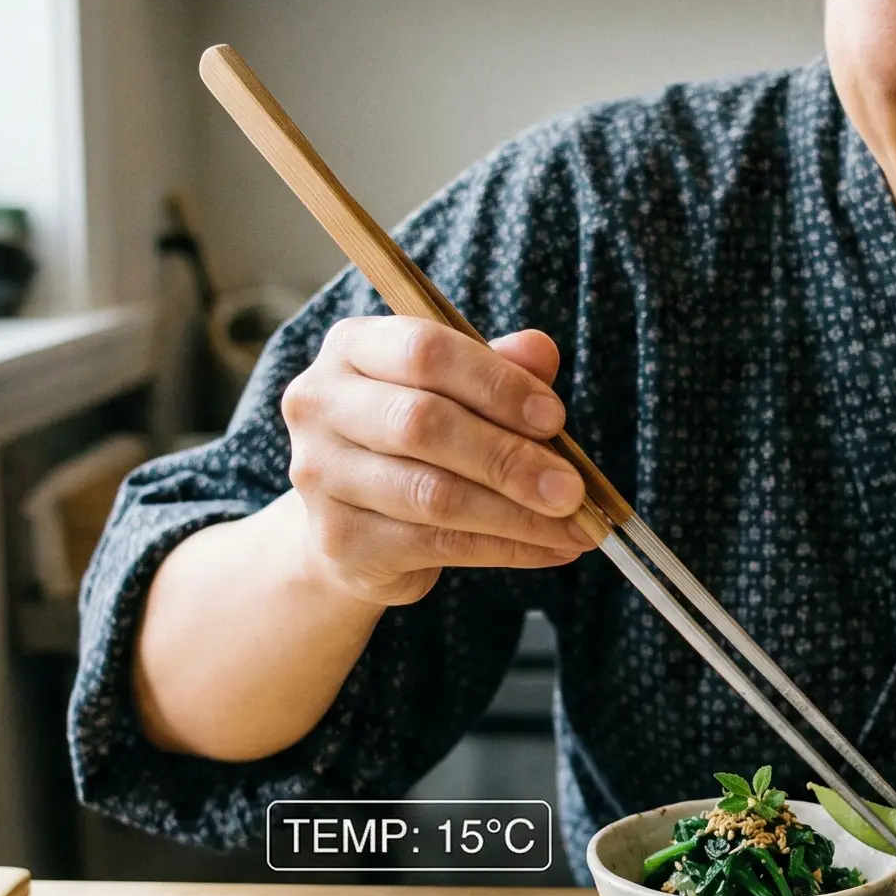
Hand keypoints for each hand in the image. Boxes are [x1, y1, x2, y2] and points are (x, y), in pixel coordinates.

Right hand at [281, 317, 596, 606]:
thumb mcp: (456, 391)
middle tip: (573, 489)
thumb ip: (498, 367)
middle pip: (424, 425)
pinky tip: (550, 548)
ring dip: (517, 514)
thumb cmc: (413, 440)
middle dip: (510, 458)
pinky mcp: (338, 539)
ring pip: (433, 494)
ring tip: (576, 526)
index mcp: (352, 347)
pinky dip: (506, 548)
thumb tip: (542, 351)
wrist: (350, 522)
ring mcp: (320, 476)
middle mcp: (320, 404)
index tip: (555, 418)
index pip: (425, 351)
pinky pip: (437, 544)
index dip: (496, 384)